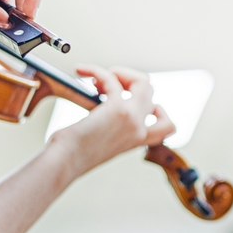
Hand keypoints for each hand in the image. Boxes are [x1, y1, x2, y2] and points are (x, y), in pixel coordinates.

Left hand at [50, 65, 175, 176]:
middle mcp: (139, 129)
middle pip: (151, 92)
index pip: (166, 126)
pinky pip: (112, 78)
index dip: (155, 108)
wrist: (66, 162)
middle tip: (104, 85)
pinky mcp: (117, 108)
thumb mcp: (101, 143)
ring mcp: (132, 118)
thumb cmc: (73, 155)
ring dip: (120, 73)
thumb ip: (111, 127)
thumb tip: (102, 100)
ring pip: (143, 81)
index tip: (131, 100)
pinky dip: (96, 71)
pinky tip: (82, 71)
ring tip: (97, 79)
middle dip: (128, 80)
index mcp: (136, 140)